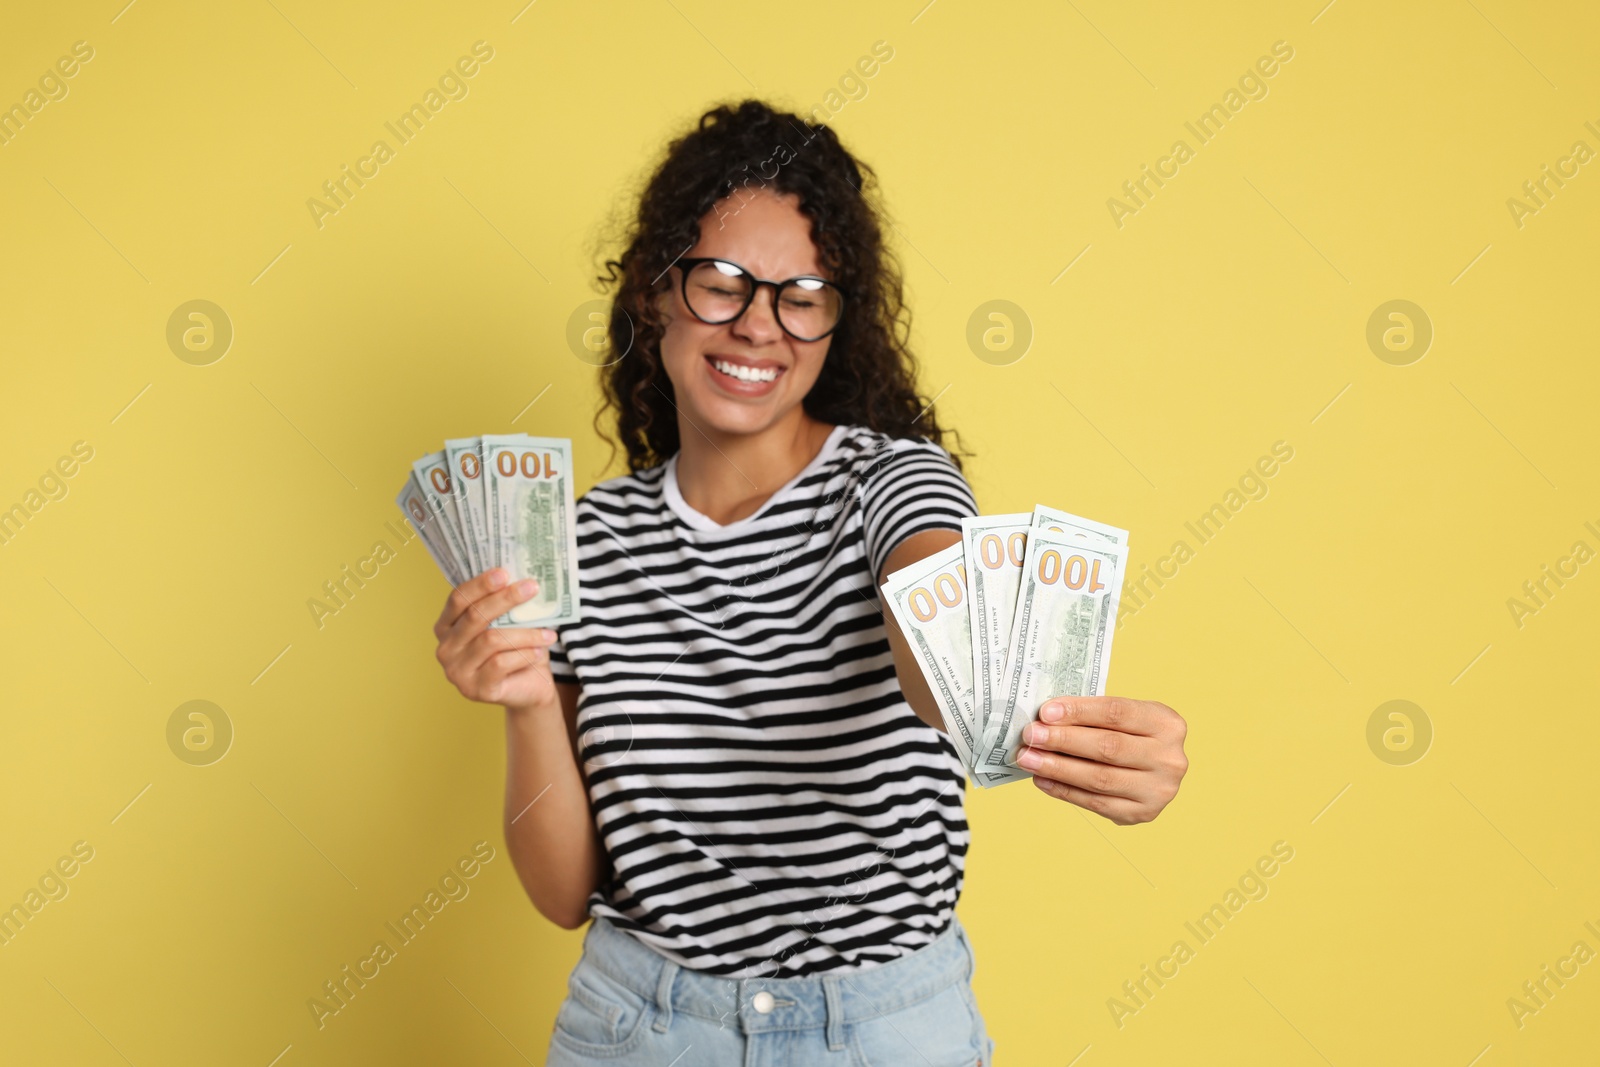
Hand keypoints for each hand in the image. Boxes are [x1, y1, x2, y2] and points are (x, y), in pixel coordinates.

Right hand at [433, 568, 559, 709]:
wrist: (529, 687)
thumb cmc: (516, 648)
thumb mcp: (509, 623)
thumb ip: (505, 604)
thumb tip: (522, 577)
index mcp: (447, 626)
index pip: (458, 599)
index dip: (480, 584)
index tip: (505, 573)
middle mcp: (446, 649)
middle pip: (474, 616)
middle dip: (506, 599)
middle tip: (532, 588)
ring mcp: (457, 672)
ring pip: (491, 640)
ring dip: (525, 633)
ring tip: (548, 633)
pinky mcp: (475, 690)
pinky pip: (500, 664)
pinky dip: (523, 654)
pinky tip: (539, 651)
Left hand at [1014, 696, 1187, 824]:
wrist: (1157, 771)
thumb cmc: (1132, 735)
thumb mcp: (1126, 718)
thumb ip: (1092, 716)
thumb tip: (1045, 719)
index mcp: (1167, 724)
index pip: (1117, 713)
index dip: (1079, 712)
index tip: (1046, 712)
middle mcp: (1170, 759)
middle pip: (1108, 747)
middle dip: (1063, 740)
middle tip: (1031, 735)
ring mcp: (1159, 790)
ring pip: (1099, 778)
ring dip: (1058, 767)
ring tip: (1028, 758)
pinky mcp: (1142, 813)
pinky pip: (1096, 803)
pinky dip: (1065, 790)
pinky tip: (1042, 779)